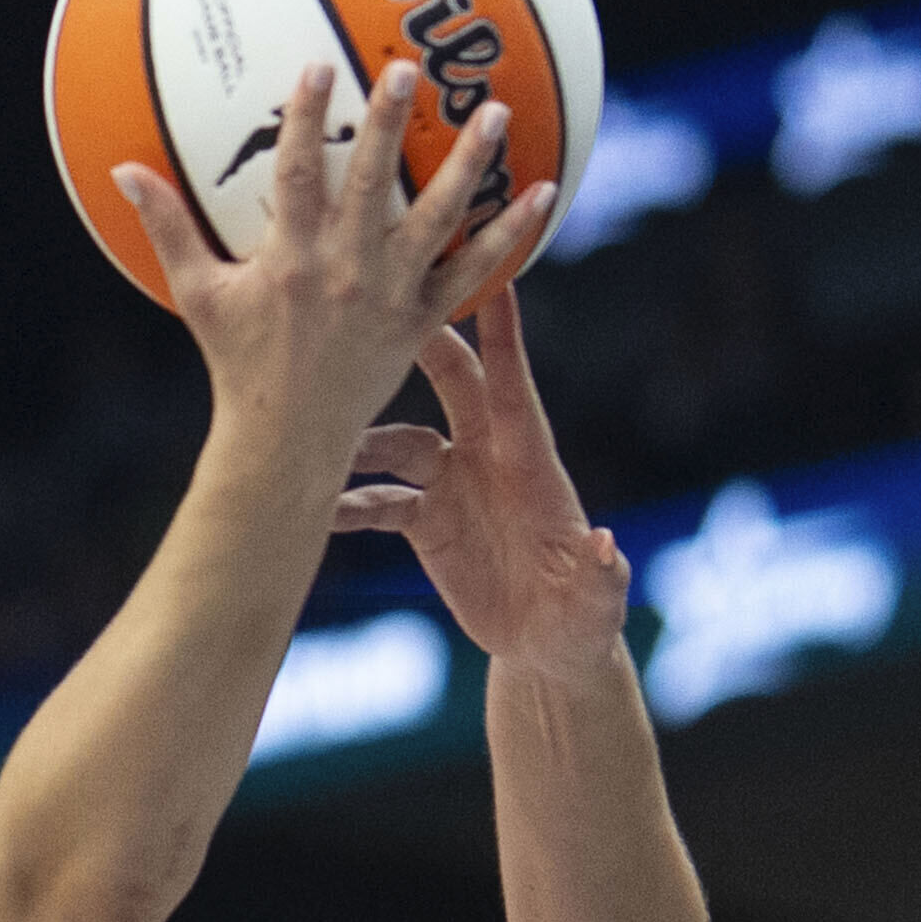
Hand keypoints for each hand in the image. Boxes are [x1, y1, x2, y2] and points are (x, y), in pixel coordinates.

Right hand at [115, 61, 558, 482]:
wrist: (286, 439)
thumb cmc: (237, 364)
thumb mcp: (197, 294)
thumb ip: (166, 227)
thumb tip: (123, 168)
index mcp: (289, 259)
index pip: (299, 173)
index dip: (310, 117)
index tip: (321, 64)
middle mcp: (344, 271)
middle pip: (373, 183)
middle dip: (391, 121)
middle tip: (412, 66)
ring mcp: (389, 296)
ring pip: (438, 219)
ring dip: (471, 164)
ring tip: (498, 111)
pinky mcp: (422, 322)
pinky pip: (474, 273)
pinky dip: (509, 236)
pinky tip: (541, 195)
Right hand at [346, 285, 627, 680]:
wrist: (547, 647)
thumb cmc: (583, 618)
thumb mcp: (597, 602)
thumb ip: (602, 575)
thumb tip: (605, 547)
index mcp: (531, 463)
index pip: (515, 385)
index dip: (502, 333)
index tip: (491, 274)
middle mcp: (488, 459)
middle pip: (450, 383)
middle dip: (417, 347)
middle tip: (377, 313)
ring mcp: (452, 485)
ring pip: (397, 443)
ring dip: (360, 443)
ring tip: (322, 450)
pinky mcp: (425, 521)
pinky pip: (377, 502)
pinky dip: (345, 505)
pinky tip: (314, 512)